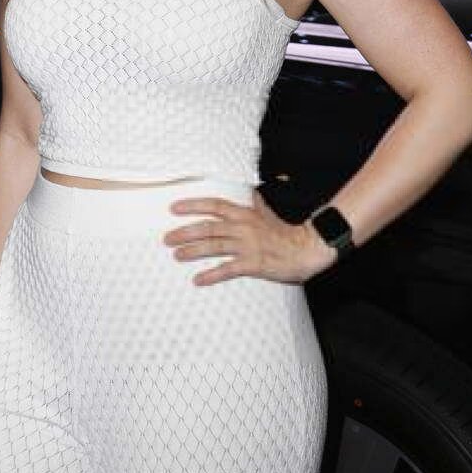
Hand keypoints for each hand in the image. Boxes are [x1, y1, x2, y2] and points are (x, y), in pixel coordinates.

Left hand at [162, 188, 337, 286]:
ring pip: (214, 246)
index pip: (214, 205)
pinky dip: (211, 275)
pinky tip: (198, 279)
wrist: (305, 248)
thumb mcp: (265, 211)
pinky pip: (228, 269)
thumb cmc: (283, 231)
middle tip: (167, 238)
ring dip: (193, 251)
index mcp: (244, 213)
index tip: (174, 208)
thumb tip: (246, 193)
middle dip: (185, 232)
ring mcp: (247, 245)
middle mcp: (243, 227)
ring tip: (177, 255)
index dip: (193, 205)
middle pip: (208, 226)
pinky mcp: (253, 263)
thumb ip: (251, 203)